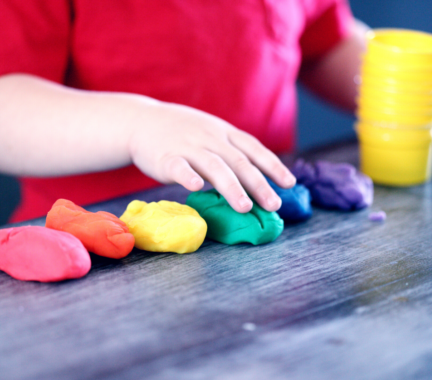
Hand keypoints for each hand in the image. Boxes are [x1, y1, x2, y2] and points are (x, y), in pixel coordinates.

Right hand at [128, 101, 295, 212]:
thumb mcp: (210, 132)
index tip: (289, 183)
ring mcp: (188, 146)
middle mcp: (210, 138)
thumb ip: (230, 151)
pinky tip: (197, 187)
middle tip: (274, 205)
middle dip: (259, 184)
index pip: (253, 148)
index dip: (273, 166)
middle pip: (239, 161)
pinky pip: (178, 166)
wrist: (141, 121)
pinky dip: (188, 176)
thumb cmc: (181, 132)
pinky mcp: (165, 157)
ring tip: (245, 207)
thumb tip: (257, 177)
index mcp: (223, 133)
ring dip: (231, 187)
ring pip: (214, 166)